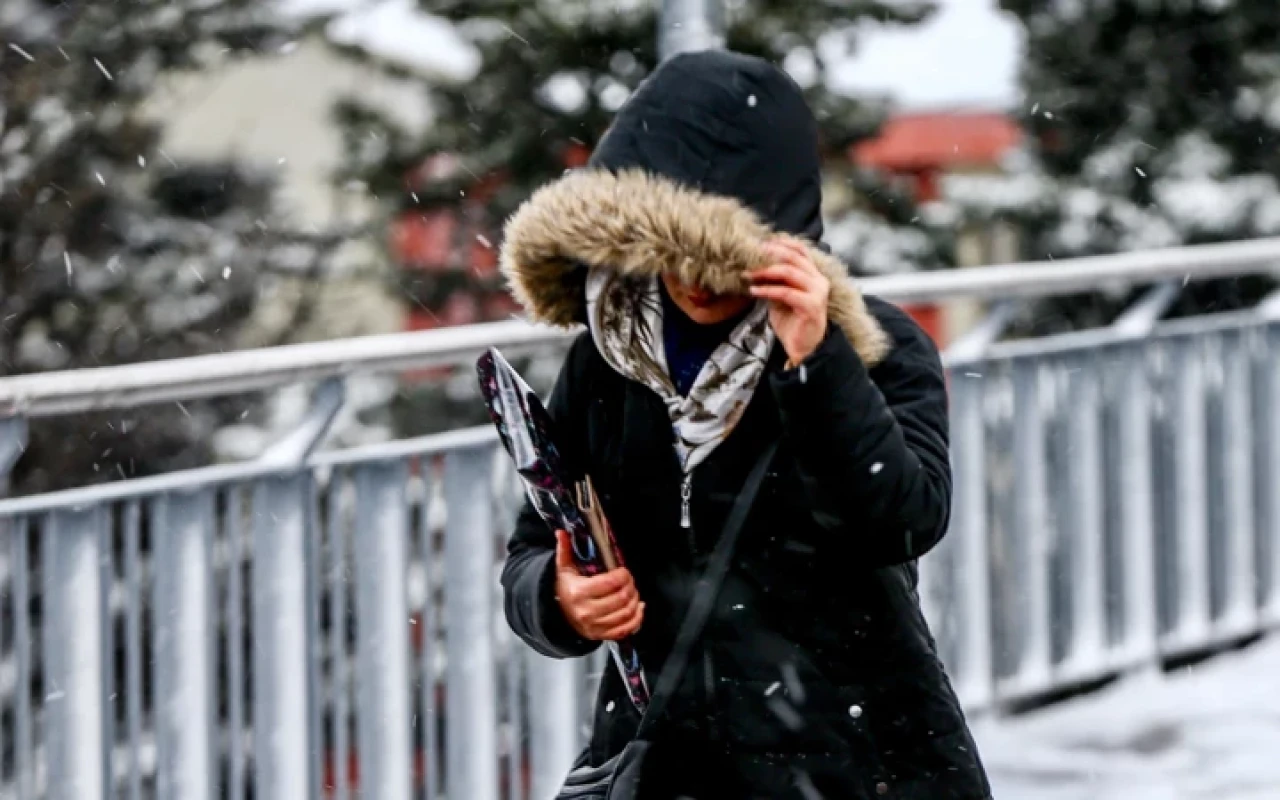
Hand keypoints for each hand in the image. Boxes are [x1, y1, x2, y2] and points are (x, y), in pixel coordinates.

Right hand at [554, 529, 644, 640]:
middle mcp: (587, 612)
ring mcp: (595, 626)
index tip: (624, 571)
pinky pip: (626, 629)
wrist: (557, 614)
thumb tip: (562, 532)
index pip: (610, 583)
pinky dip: (637, 618)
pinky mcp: (601, 635)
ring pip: (626, 613)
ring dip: (635, 600)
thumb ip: (564, 549)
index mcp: (579, 592)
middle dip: (630, 586)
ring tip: (632, 591)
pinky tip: (638, 607)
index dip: (623, 575)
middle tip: (629, 580)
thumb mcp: (563, 568)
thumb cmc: (565, 589)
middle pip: (621, 598)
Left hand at [749, 238, 830, 366]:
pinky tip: (753, 291)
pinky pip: (786, 292)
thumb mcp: (781, 297)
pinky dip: (767, 290)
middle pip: (793, 258)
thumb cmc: (792, 322)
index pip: (800, 251)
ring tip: (748, 274)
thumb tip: (755, 266)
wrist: (803, 349)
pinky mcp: (811, 306)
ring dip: (765, 271)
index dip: (782, 243)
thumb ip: (775, 281)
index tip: (761, 243)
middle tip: (749, 256)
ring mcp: (817, 293)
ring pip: (789, 272)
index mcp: (814, 275)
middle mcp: (819, 281)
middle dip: (769, 255)